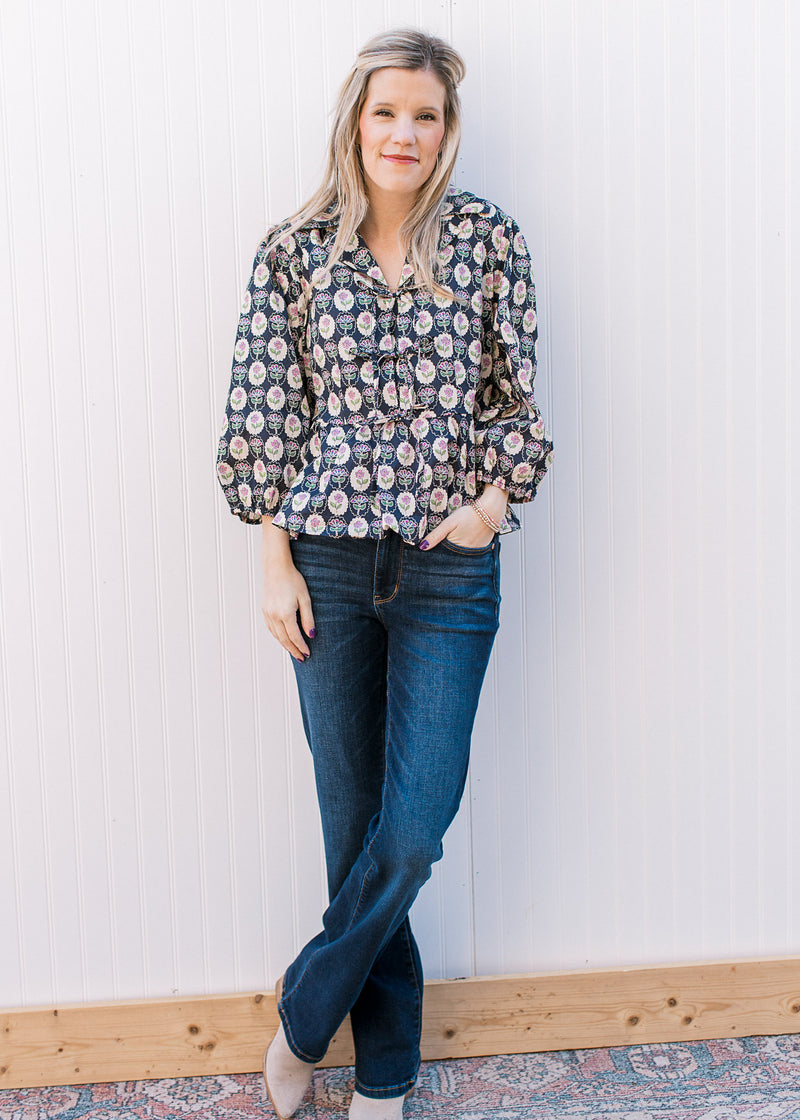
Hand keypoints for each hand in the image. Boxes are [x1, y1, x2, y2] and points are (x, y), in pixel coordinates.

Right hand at [261, 519, 315, 660]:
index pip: (295, 637)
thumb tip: (312, 635)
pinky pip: (271, 629)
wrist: (276, 568)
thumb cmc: (293, 580)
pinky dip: (278, 637)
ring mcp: (267, 613)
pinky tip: (284, 639)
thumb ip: (308, 618)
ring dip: (285, 645)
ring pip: (276, 636)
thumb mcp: (305, 598)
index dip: (302, 647)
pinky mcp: (265, 610)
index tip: (308, 654)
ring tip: (294, 652)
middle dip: (294, 650)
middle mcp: (274, 616)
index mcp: (285, 614)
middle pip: (284, 639)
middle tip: (302, 659)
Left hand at [420, 485, 507, 550]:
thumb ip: (436, 535)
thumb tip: (422, 547)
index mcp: (455, 547)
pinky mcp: (481, 549)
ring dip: (456, 551)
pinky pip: (470, 552)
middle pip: (451, 555)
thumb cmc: (469, 515)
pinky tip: (465, 540)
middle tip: (447, 540)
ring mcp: (475, 552)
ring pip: (460, 554)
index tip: (433, 546)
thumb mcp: (449, 523)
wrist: (490, 511)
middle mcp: (465, 553)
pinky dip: (466, 548)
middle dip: (446, 552)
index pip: (442, 554)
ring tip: (458, 538)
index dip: (436, 550)